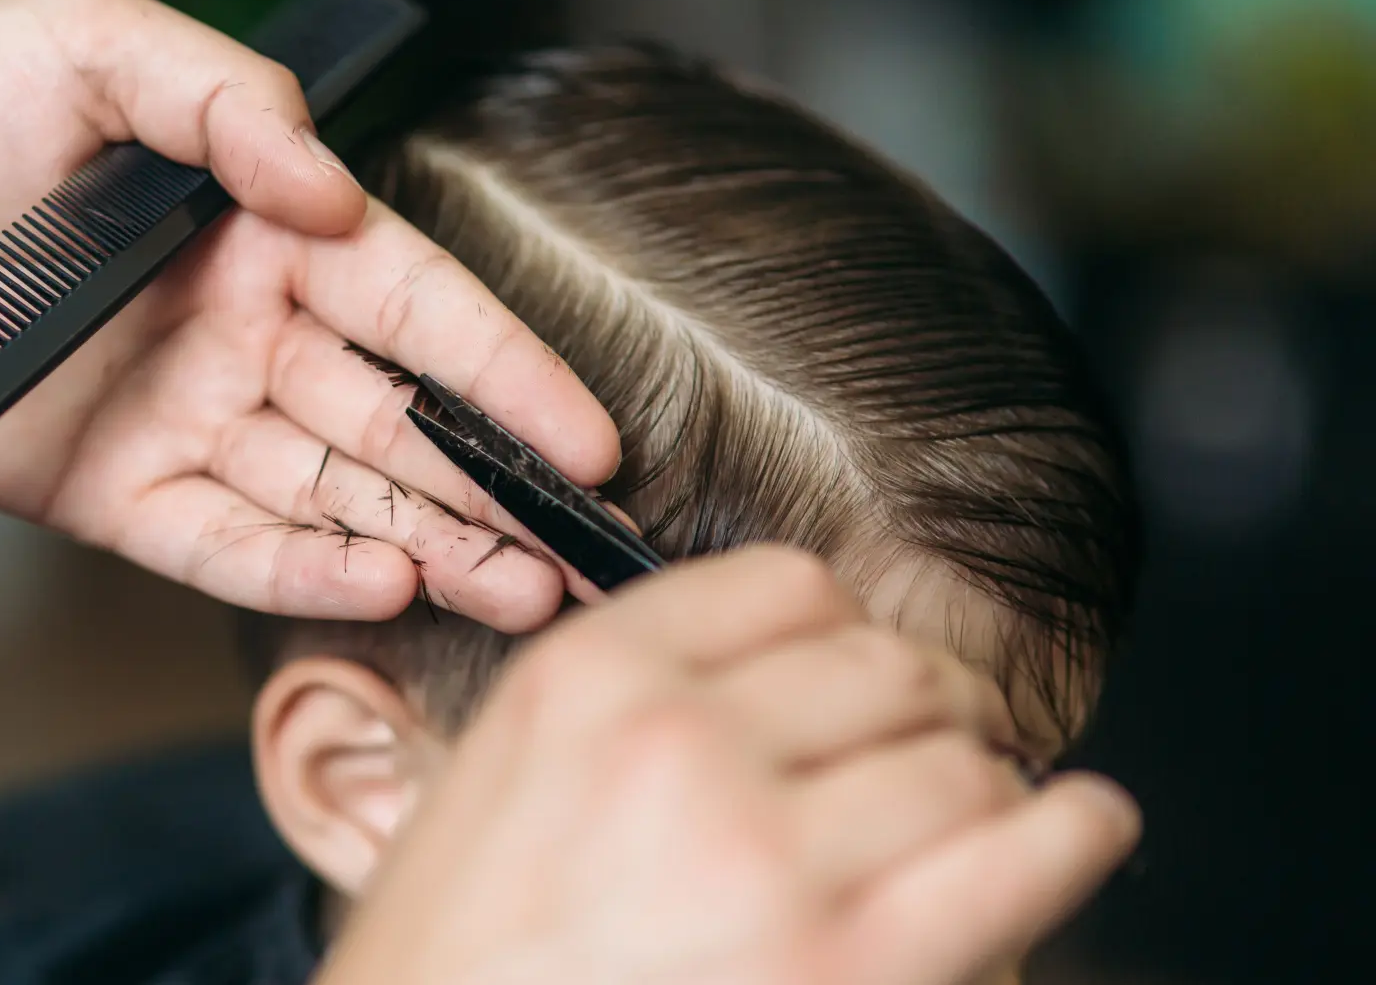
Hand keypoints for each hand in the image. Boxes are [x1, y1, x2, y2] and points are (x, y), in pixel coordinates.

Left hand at [0, 0, 619, 626]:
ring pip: (334, 494)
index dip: (507, 370)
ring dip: (431, 542)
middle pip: (399, 419)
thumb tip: (328, 193)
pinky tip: (385, 584)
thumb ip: (223, 101)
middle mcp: (240, 331)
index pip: (416, 305)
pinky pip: (226, 542)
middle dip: (498, 481)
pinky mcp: (115, 496)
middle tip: (589, 543)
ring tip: (524, 586)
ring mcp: (184, 420)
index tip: (584, 431)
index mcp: (257, 229)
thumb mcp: (84, 47)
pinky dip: (304, 570)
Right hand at [320, 548, 1141, 984]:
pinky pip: (1022, 850)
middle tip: (937, 736)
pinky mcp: (856, 961)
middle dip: (927, 702)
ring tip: (984, 805)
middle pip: (886, 664)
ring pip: (959, 756)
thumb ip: (623, 702)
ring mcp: (772, 853)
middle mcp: (681, 741)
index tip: (856, 667)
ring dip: (982, 778)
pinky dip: (1075, 830)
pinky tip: (1079, 826)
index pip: (786, 585)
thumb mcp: (492, 781)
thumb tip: (779, 682)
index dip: (843, 628)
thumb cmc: (453, 965)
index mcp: (589, 679)